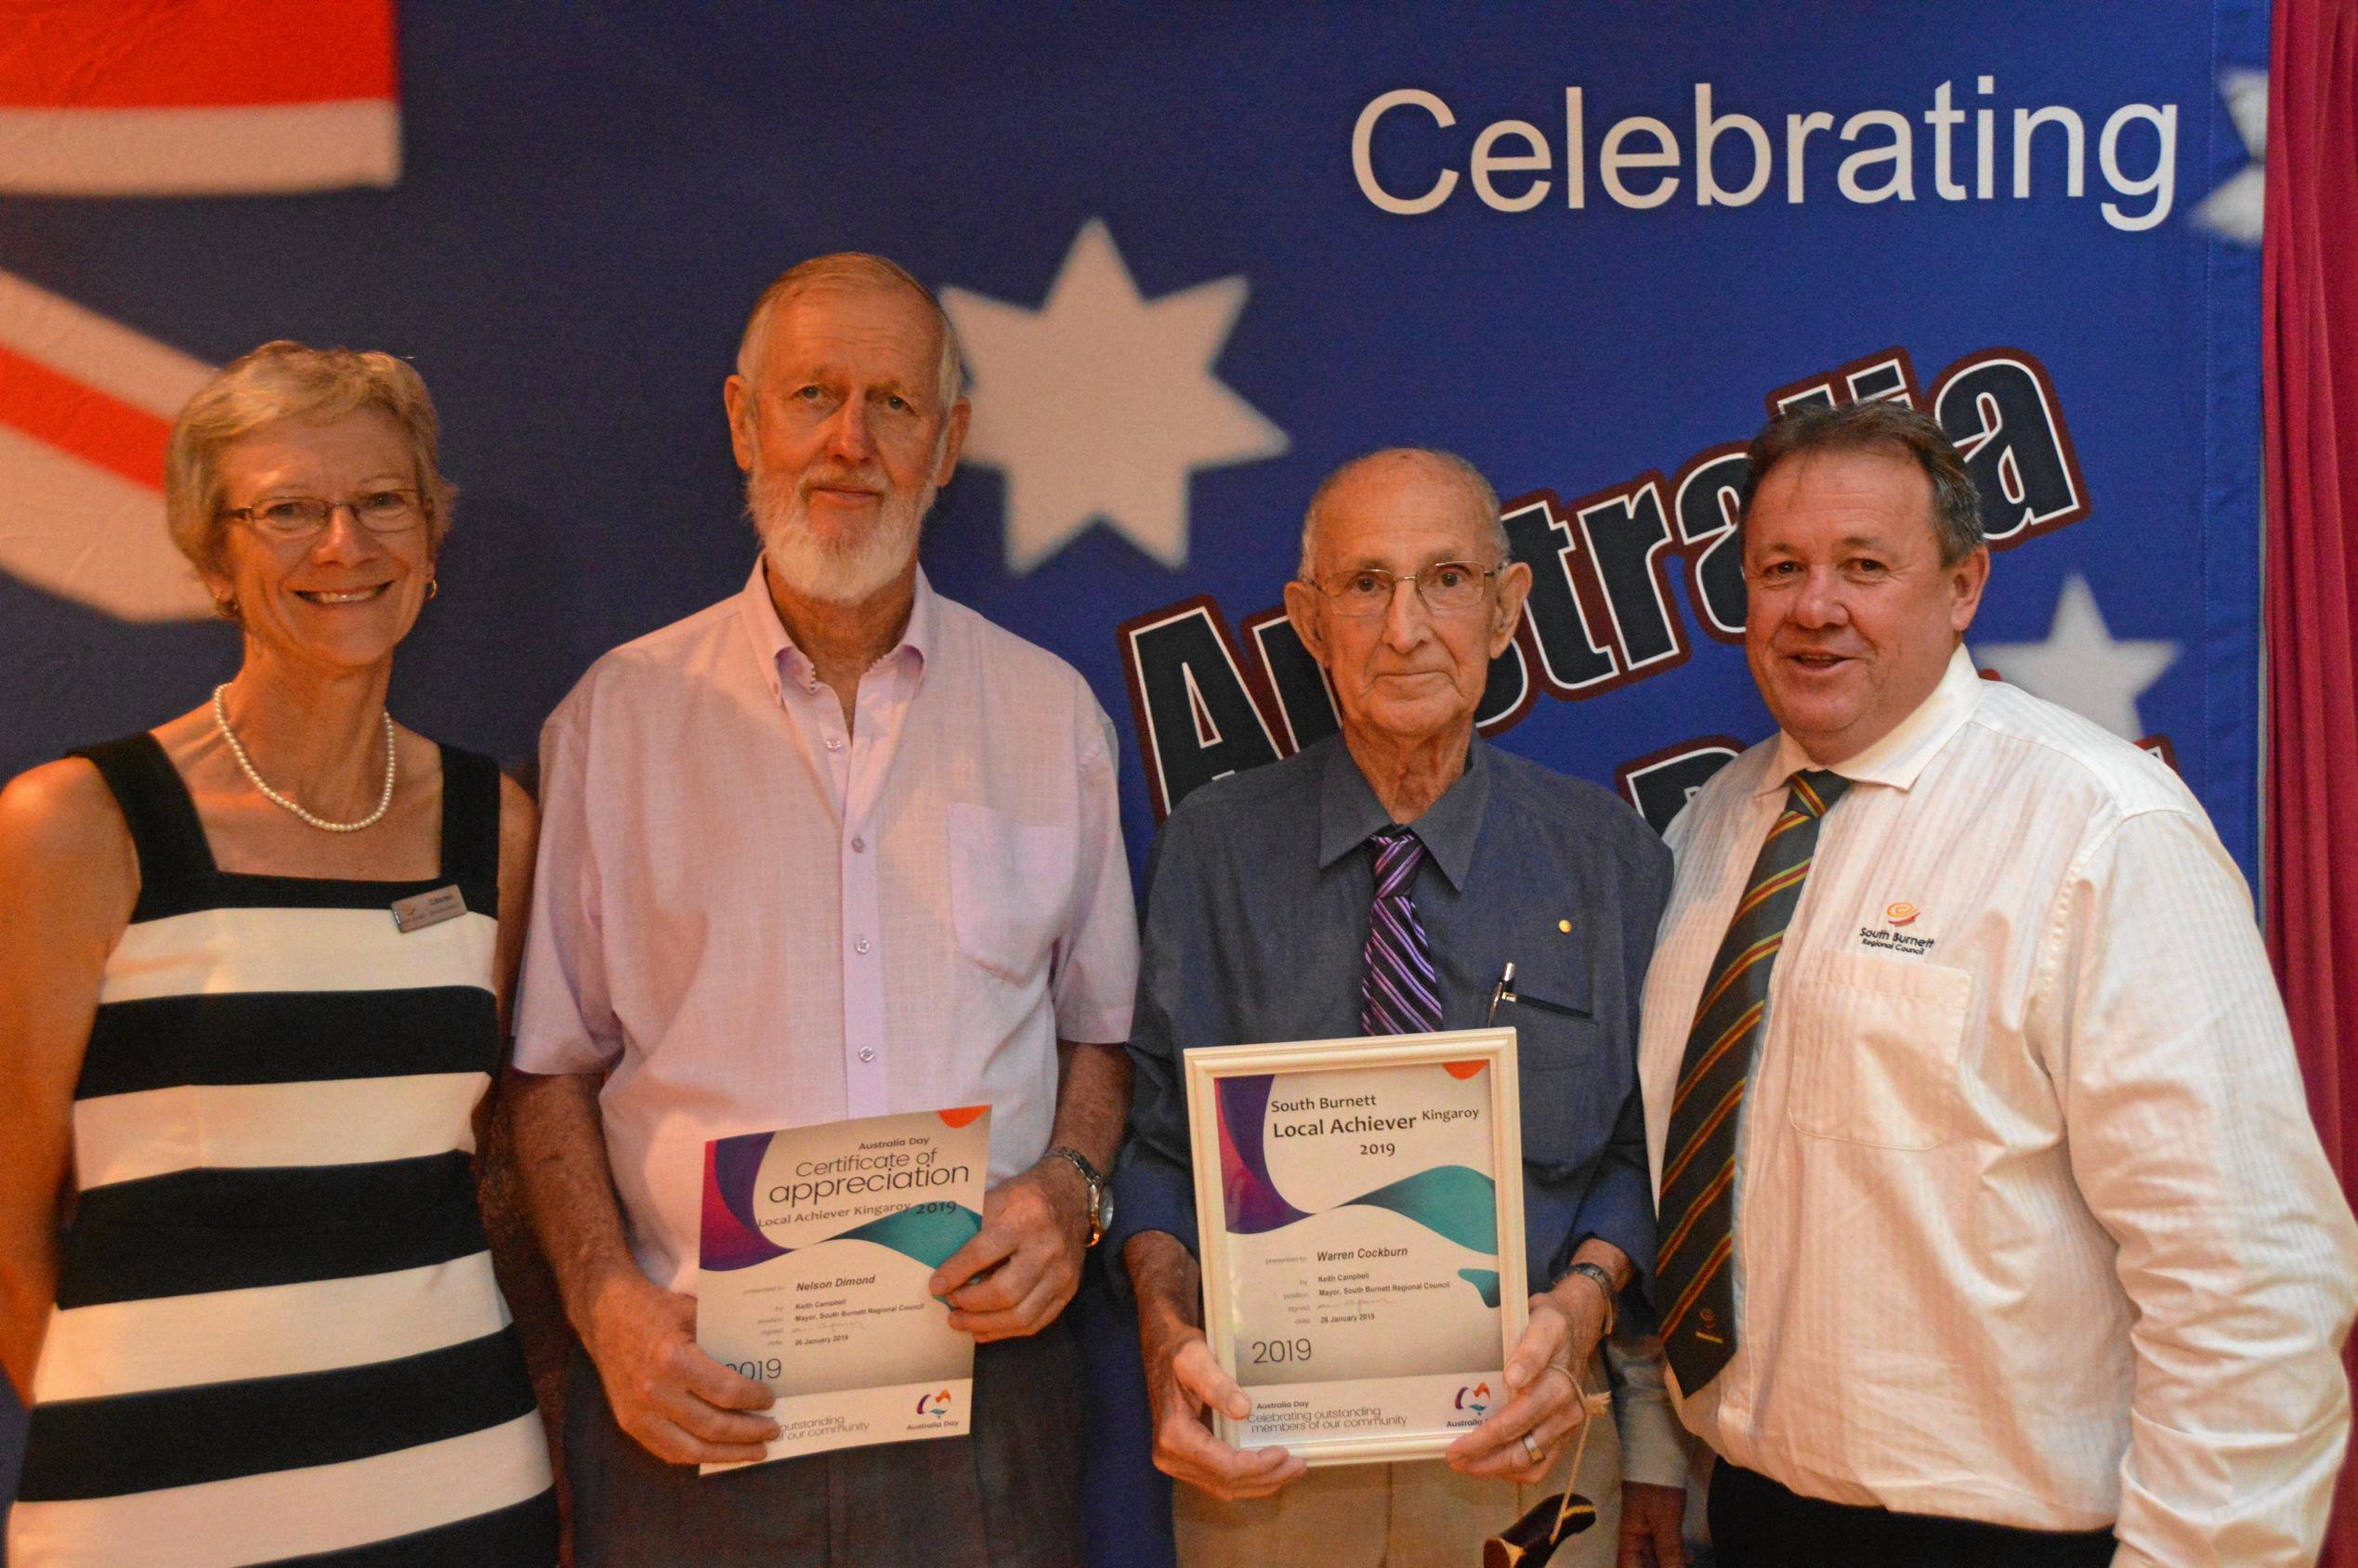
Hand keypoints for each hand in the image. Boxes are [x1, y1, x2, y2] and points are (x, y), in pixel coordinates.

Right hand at [581, 1268, 777, 1465]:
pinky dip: (697, 1455)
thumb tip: (761, 1362)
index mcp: (673, 1360)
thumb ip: (722, 1339)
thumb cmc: (653, 1308)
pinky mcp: (629, 1423)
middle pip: (712, 1426)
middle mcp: (655, 1391)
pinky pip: (667, 1451)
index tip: (770, 1398)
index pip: (724, 1392)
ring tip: (755, 1451)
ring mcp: (639, 1413)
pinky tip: (719, 1453)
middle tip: (773, 1430)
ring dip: (728, 1454)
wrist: (605, 1313)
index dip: (753, 1399)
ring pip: (691, 1450)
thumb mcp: (693, 1313)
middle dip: (748, 1432)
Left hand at [928, 1157, 1087, 1341]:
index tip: (936, 1286)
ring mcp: (1063, 1273)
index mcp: (1027, 1218)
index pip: (985, 1252)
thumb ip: (973, 1225)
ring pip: (1021, 1315)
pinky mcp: (1069, 1290)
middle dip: (970, 1304)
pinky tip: (984, 1329)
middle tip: (950, 1305)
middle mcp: (1048, 1249)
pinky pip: (1036, 1322)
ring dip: (985, 1324)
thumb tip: (941, 1259)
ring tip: (961, 1322)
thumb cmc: (1027, 1195)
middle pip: (1005, 1291)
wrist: (1074, 1194)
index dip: (957, 1273)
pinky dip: (1006, 1331)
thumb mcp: (999, 1196)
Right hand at [1143, 1315, 1307, 1500]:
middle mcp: (1172, 1457)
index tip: (1284, 1453)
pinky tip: (1269, 1468)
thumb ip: (1216, 1384)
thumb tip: (1243, 1411)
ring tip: (1291, 1469)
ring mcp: (1178, 1462)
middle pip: (1227, 1482)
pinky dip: (1247, 1478)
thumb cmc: (1178, 1352)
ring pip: (1225, 1487)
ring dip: (1260, 1482)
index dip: (1258, 1466)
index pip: (1224, 1466)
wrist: (1162, 1351)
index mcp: (1174, 1436)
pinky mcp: (1187, 1460)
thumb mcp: (1195, 1358)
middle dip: (1267, 1478)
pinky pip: (1220, 1479)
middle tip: (1299, 1465)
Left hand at [1444, 1285, 1606, 1481]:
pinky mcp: (1565, 1435)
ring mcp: (1567, 1428)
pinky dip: (1516, 1470)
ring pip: (1531, 1466)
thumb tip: (1514, 1378)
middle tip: (1453, 1459)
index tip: (1455, 1447)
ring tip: (1468, 1465)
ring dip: (1497, 1470)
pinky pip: (1542, 1465)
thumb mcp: (1544, 1323)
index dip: (1483, 1440)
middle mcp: (1566, 1413)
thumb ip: (1531, 1349)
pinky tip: (1493, 1462)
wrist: (1578, 1327)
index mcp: (1558, 1387)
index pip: (1514, 1423)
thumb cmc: (1553, 1324)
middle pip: (1521, 1452)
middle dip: (1484, 1461)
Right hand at [1617, 1482, 1687, 1566]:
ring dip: (1669, 1563)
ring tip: (1687, 1563)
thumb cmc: (1657, 1487)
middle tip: (1681, 1566)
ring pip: (1653, 1558)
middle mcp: (1631, 1537)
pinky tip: (1687, 1556)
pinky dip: (1672, 1553)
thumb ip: (1669, 1552)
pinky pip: (1660, 1546)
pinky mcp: (1653, 1523)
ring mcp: (1642, 1530)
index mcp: (1627, 1539)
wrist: (1657, 1455)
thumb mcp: (1666, 1521)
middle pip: (1641, 1564)